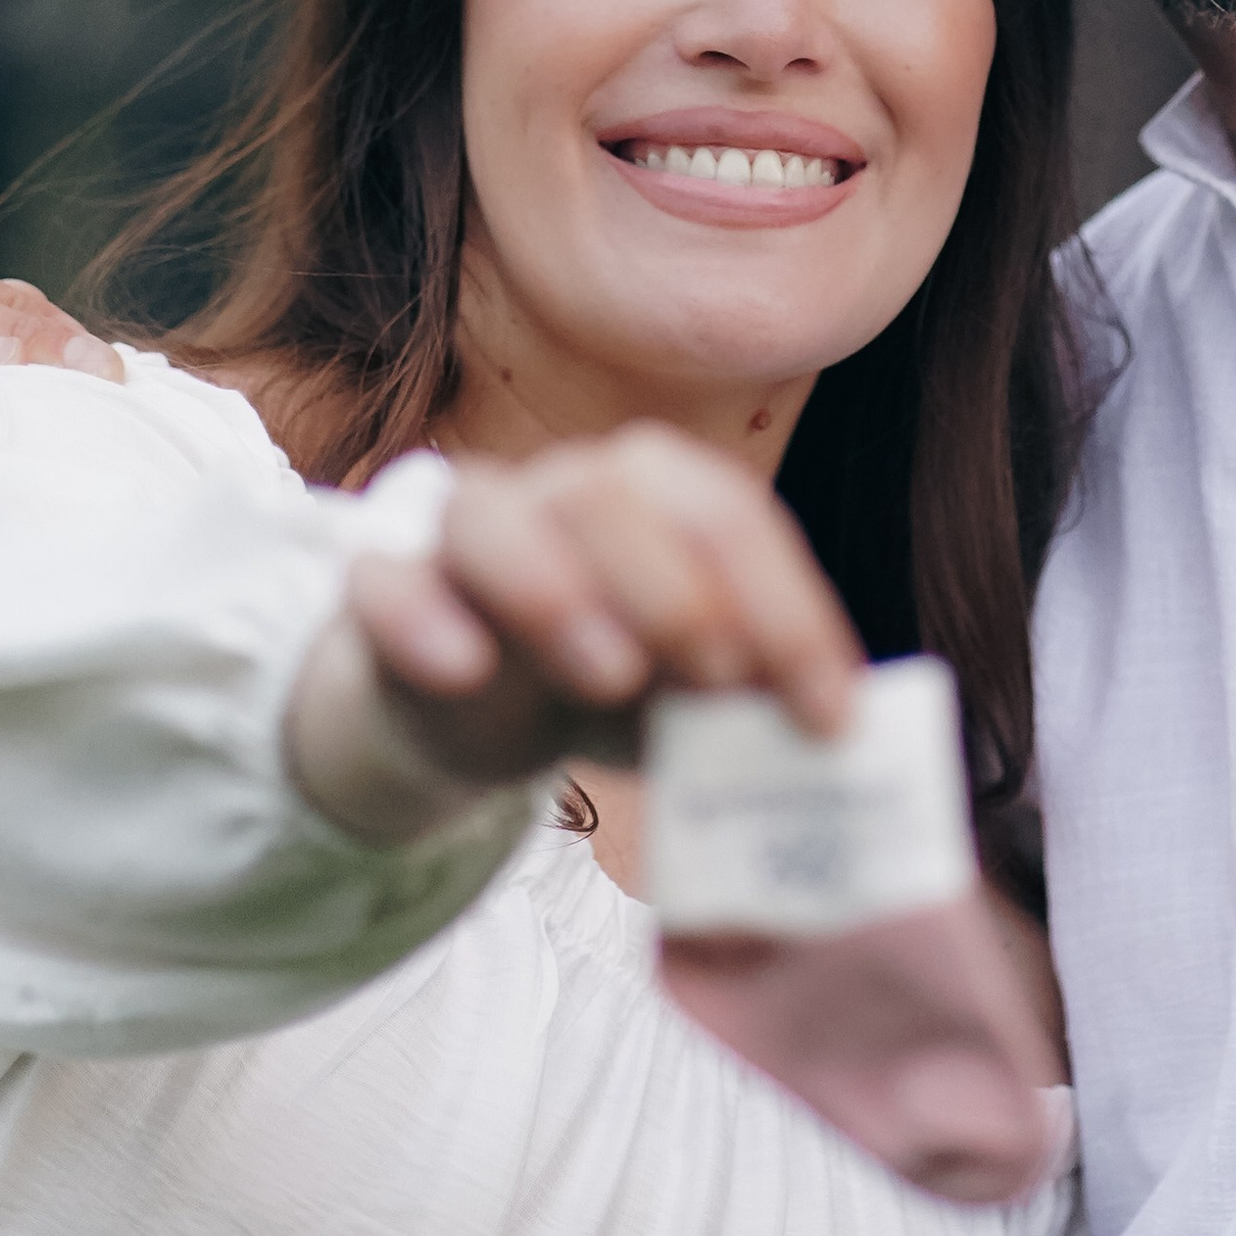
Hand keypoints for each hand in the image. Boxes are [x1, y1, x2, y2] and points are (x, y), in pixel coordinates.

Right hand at [286, 422, 865, 842]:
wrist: (465, 699)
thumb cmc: (606, 679)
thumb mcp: (692, 698)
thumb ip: (759, 704)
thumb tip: (853, 745)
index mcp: (652, 495)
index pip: (730, 518)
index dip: (790, 612)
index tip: (829, 720)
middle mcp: (559, 491)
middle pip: (612, 492)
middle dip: (677, 583)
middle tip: (718, 675)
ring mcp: (460, 536)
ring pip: (488, 512)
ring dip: (553, 585)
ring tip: (610, 675)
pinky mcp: (382, 594)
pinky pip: (382, 581)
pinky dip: (418, 614)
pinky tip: (465, 670)